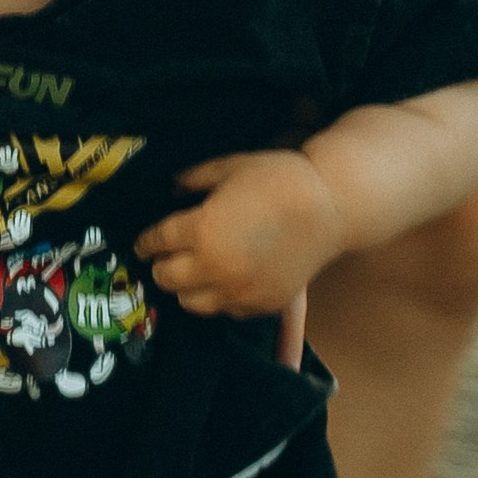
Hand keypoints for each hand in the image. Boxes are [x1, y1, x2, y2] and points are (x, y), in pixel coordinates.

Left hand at [136, 149, 346, 322]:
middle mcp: (214, 265)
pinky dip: (219, 298)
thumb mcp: (229, 167)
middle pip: (165, 278)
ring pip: (190, 302)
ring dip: (187, 287)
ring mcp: (239, 290)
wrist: (332, 206)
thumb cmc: (279, 178)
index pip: (155, 243)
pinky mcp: (261, 303)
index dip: (146, 241)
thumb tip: (171, 187)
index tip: (145, 243)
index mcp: (200, 229)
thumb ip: (193, 179)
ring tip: (195, 271)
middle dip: (162, 265)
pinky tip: (225, 280)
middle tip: (168, 256)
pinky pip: (225, 310)